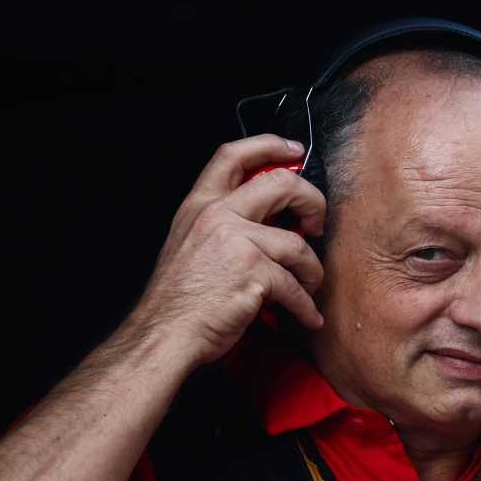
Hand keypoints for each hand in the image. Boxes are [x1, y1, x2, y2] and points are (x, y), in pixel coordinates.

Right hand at [127, 136, 326, 367]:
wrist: (164, 334)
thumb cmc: (178, 300)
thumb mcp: (189, 243)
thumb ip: (222, 223)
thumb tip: (266, 220)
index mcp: (200, 206)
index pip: (234, 155)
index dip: (268, 146)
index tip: (293, 151)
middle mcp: (217, 216)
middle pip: (281, 184)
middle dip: (312, 200)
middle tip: (317, 222)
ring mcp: (236, 243)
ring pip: (298, 244)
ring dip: (312, 270)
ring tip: (309, 286)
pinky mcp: (253, 274)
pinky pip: (295, 286)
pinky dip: (306, 306)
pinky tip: (307, 316)